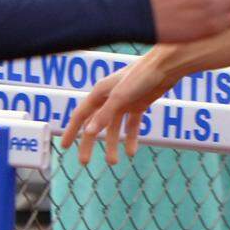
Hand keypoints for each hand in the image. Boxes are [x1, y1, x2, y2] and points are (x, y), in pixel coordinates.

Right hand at [60, 50, 174, 164]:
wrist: (165, 67)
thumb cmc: (140, 76)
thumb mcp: (121, 97)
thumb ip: (105, 115)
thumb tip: (88, 132)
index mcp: (100, 93)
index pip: (80, 115)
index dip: (71, 131)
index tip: (64, 147)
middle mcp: (109, 98)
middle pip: (95, 124)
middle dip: (89, 143)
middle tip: (84, 162)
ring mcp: (124, 102)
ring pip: (113, 127)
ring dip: (112, 144)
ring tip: (114, 162)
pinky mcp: (139, 105)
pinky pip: (131, 125)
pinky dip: (130, 137)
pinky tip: (131, 152)